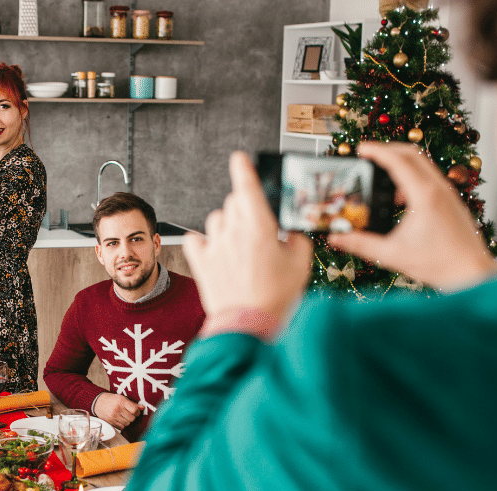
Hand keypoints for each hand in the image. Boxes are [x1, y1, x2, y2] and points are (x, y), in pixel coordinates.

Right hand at [93, 393, 141, 429]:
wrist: (98, 402)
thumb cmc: (112, 400)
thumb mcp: (122, 398)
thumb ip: (132, 403)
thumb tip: (142, 408)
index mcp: (121, 401)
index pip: (135, 410)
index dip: (137, 412)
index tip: (136, 411)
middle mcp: (117, 409)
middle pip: (132, 418)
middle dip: (133, 417)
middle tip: (130, 414)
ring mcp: (113, 416)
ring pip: (127, 423)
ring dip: (128, 421)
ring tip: (124, 416)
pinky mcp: (111, 422)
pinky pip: (122, 427)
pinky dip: (123, 425)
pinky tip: (120, 420)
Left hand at [183, 152, 312, 322]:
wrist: (248, 325)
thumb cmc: (275, 296)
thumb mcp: (300, 264)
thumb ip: (297, 239)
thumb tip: (290, 231)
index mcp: (260, 226)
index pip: (247, 186)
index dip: (243, 168)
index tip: (239, 159)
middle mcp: (234, 230)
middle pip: (234, 201)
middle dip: (245, 209)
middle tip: (257, 231)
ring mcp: (214, 244)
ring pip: (216, 218)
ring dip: (227, 226)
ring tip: (239, 248)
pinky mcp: (200, 260)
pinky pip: (196, 239)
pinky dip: (203, 242)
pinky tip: (215, 252)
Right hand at [328, 142, 496, 290]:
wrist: (471, 272)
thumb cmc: (438, 264)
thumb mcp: (392, 254)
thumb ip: (360, 244)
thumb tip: (335, 238)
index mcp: (424, 196)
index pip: (398, 161)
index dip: (377, 151)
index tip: (360, 148)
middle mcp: (438, 188)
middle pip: (411, 153)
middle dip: (387, 148)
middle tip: (367, 153)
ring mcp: (447, 191)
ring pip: (422, 162)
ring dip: (401, 161)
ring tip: (380, 172)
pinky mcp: (451, 199)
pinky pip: (429, 175)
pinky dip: (412, 174)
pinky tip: (399, 197)